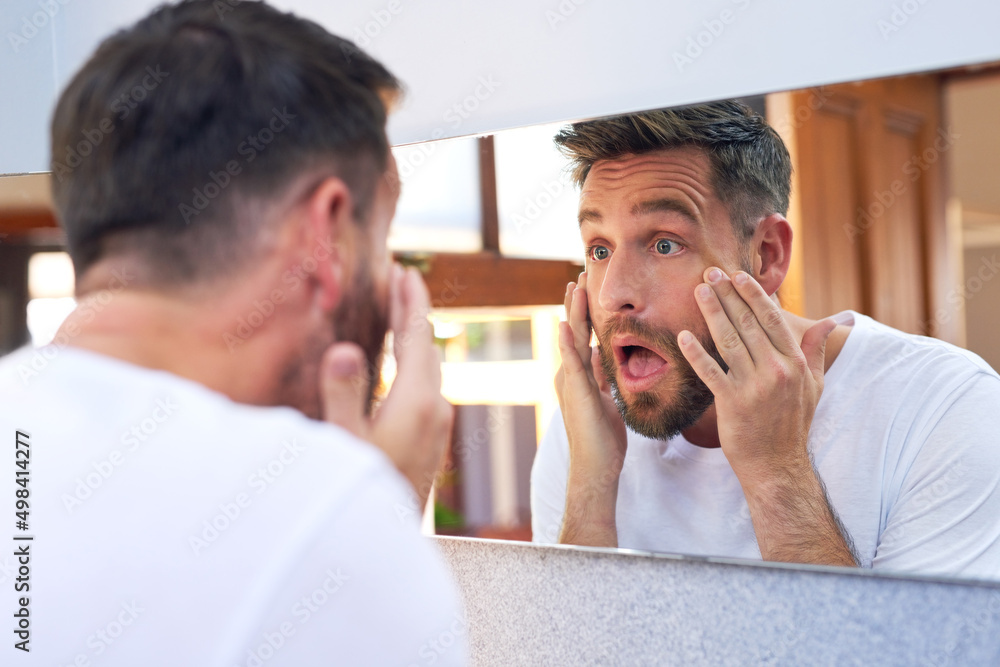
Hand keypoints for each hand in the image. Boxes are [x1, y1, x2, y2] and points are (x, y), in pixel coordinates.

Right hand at [320, 264, 452, 504]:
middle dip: (413, 310)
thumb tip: (346, 349)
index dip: (409, 302)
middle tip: (401, 279)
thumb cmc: (361, 489)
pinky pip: (427, 382)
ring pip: (430, 364)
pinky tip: (401, 359)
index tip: (403, 272)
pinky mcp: (432, 434)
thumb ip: (343, 394)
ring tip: (399, 309)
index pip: (417, 337)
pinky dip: (415, 358)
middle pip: (427, 345)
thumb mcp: (343, 443)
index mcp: (418, 401)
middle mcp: (436, 407)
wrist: (386, 536)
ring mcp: (438, 422)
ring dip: (415, 333)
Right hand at [555, 272, 626, 545]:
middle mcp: (570, 374)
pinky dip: (567, 342)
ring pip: (571, 339)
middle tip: (579, 276)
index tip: (587, 289)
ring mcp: (570, 381)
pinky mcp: (575, 391)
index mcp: (580, 375)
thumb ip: (601, 376)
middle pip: (574, 331)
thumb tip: (603, 353)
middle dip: (577, 303)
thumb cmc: (603, 438)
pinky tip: (564, 324)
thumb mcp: (605, 399)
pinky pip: (571, 361)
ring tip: (573, 287)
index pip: (583, 336)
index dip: (584, 312)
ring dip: (572, 312)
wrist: (595, 465)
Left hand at [678, 267, 834, 478]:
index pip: (772, 319)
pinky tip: (683, 336)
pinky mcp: (732, 403)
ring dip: (712, 313)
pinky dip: (696, 354)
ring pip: (729, 341)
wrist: (777, 465)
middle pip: (748, 324)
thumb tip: (836, 319)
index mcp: (795, 363)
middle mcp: (776, 370)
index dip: (753, 295)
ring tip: (698, 291)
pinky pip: (711, 372)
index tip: (738, 276)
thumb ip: (816, 349)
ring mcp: (754, 387)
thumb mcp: (814, 385)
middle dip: (728, 295)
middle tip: (710, 273)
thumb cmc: (793, 423)